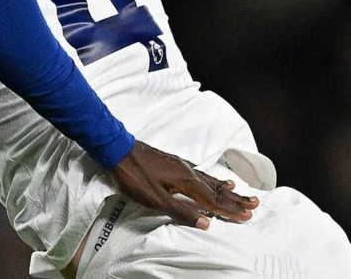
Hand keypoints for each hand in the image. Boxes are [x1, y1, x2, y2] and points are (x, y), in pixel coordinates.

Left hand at [110, 141, 256, 228]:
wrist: (115, 149)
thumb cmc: (133, 176)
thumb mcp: (155, 199)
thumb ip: (181, 211)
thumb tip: (206, 222)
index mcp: (186, 181)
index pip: (214, 200)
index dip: (230, 210)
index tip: (248, 216)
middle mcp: (187, 171)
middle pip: (216, 188)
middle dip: (235, 198)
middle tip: (255, 203)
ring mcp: (179, 164)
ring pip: (207, 178)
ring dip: (224, 187)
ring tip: (238, 190)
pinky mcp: (171, 161)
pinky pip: (197, 171)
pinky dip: (208, 177)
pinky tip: (208, 177)